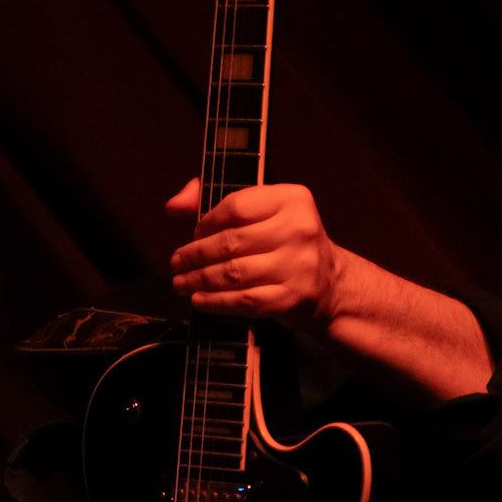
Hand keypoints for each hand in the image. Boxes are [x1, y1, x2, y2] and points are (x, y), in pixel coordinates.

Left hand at [168, 176, 339, 328]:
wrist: (328, 284)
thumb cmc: (285, 243)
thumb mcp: (262, 211)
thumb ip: (216, 200)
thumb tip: (173, 206)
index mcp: (292, 199)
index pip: (236, 207)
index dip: (206, 222)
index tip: (193, 234)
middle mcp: (299, 229)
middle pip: (231, 242)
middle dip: (195, 254)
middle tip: (176, 262)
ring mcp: (298, 266)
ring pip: (233, 273)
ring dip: (199, 279)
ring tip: (181, 282)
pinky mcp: (293, 298)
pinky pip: (244, 301)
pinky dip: (216, 302)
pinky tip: (199, 300)